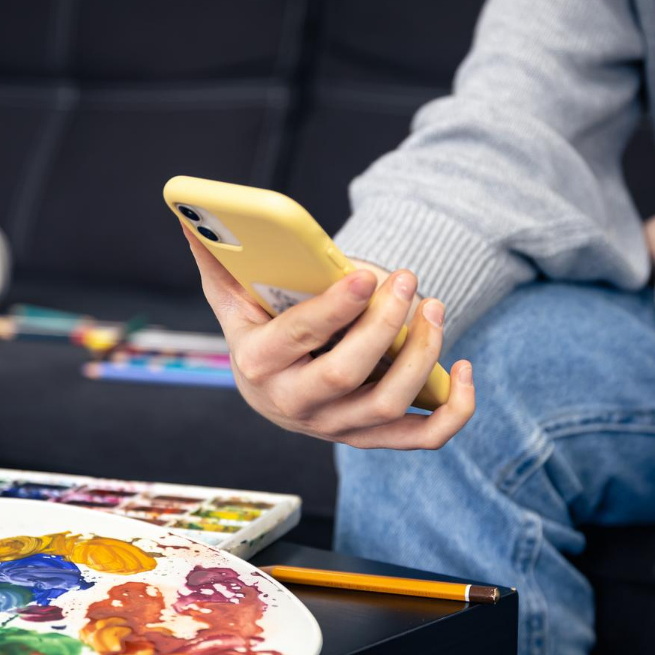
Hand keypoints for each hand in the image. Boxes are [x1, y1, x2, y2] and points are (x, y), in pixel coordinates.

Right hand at [184, 227, 474, 449]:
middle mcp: (295, 405)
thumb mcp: (234, 299)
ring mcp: (335, 428)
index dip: (335, 308)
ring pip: (388, 403)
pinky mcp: (371, 438)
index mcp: (259, 365)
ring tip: (434, 306)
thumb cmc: (261, 329)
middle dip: (385, 325)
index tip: (368, 275)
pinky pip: (422, 436)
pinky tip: (464, 368)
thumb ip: (218, 260)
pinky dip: (453, 409)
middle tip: (408, 280)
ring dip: (422, 354)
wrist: (275, 386)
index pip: (299, 338)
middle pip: (348, 375)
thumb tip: (190, 216)